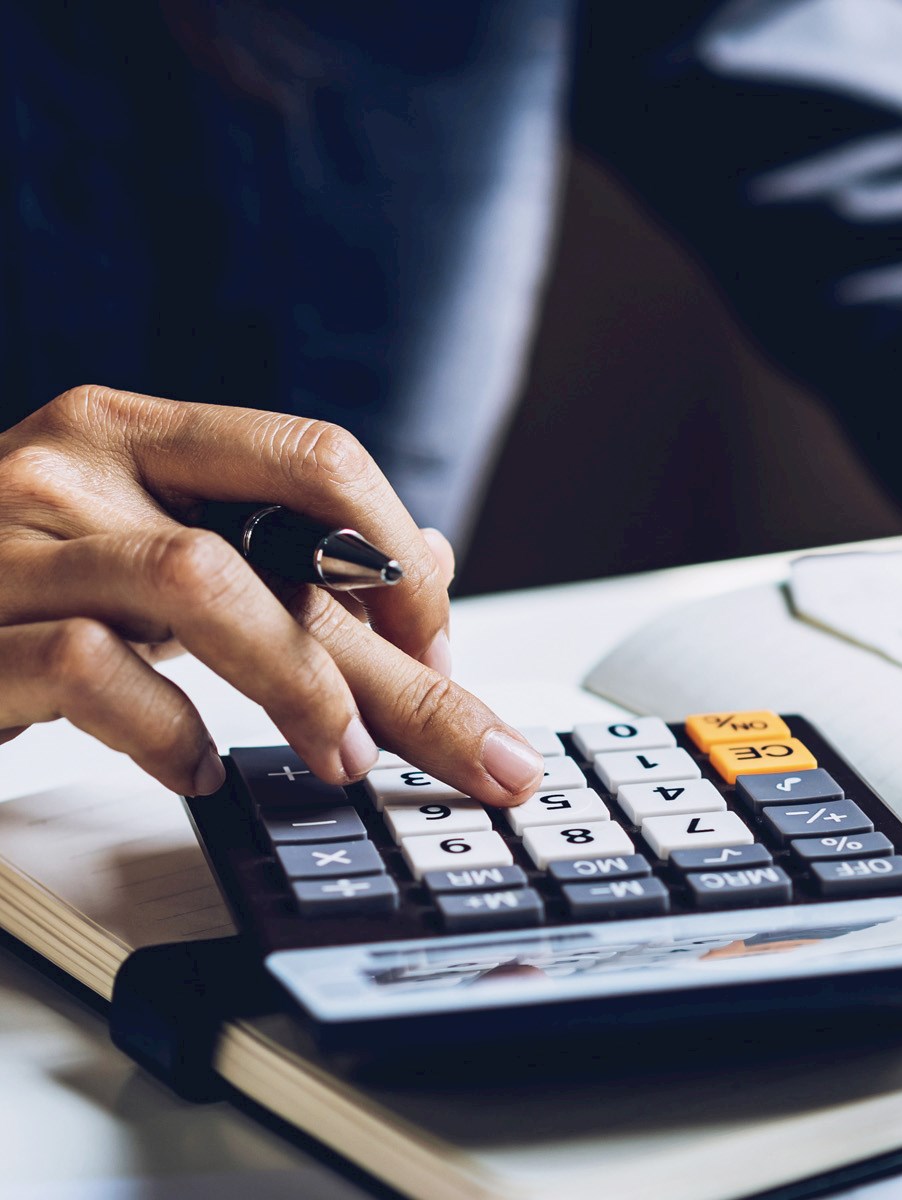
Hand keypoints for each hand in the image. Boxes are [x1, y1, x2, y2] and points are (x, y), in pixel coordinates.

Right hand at [0, 386, 543, 800]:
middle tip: (483, 754)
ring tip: (345, 761)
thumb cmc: (0, 594)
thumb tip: (421, 561)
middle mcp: (70, 465)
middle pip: (285, 550)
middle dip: (407, 666)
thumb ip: (271, 554)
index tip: (440, 648)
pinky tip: (199, 769)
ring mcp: (7, 544)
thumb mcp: (143, 555)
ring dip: (299, 686)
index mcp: (132, 433)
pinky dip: (166, 728)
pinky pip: (88, 668)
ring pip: (197, 585)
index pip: (312, 457)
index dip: (398, 559)